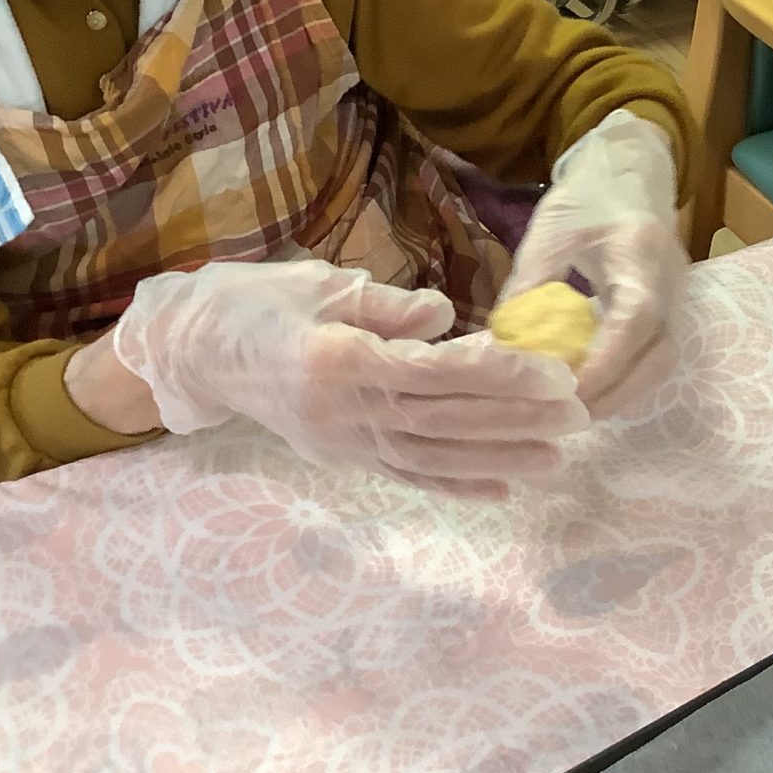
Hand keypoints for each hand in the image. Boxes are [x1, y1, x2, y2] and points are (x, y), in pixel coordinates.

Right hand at [110, 260, 587, 498]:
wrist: (196, 353)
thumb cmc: (258, 302)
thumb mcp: (319, 283)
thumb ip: (385, 304)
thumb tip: (445, 317)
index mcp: (339, 358)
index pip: (433, 372)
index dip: (496, 375)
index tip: (550, 372)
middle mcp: (344, 411)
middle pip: (443, 418)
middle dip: (514, 418)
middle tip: (577, 413)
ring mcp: (342, 442)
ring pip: (432, 453)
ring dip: (498, 457)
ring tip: (556, 457)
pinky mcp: (341, 457)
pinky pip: (405, 474)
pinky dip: (455, 484)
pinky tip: (501, 489)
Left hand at [501, 110, 688, 417]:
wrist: (631, 171)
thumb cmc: (587, 197)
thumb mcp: (549, 233)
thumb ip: (529, 287)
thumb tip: (503, 347)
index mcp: (642, 253)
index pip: (635, 321)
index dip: (605, 364)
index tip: (567, 393)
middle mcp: (672, 282)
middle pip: (657, 355)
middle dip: (613, 393)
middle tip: (563, 413)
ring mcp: (679, 298)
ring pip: (660, 363)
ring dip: (620, 392)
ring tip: (572, 406)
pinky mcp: (671, 309)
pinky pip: (655, 356)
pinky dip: (625, 378)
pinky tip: (589, 384)